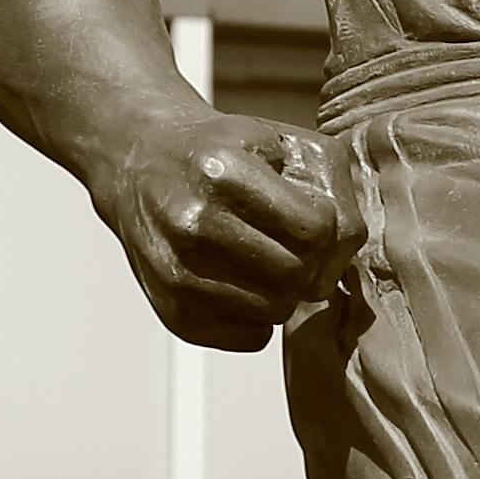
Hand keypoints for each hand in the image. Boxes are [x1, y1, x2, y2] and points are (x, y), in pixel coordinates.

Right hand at [100, 102, 349, 350]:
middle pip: (296, 274)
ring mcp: (177, 272)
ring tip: (265, 258)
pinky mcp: (173, 312)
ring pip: (276, 310)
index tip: (308, 214)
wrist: (139, 164)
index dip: (325, 226)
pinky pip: (251, 337)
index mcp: (222, 172)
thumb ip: (331, 189)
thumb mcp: (281, 141)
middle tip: (291, 242)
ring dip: (283, 289)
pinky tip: (242, 281)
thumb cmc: (218, 151)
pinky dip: (258, 315)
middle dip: (308, 261)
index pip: (314, 230)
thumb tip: (340, 255)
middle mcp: (192, 224)